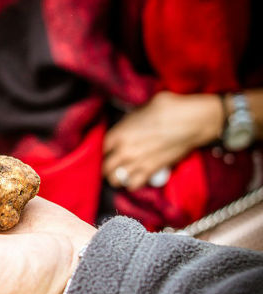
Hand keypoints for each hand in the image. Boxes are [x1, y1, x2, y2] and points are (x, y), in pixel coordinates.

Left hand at [103, 91, 221, 189]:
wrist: (192, 121)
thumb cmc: (169, 108)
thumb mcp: (142, 108)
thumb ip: (130, 121)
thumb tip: (128, 124)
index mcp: (119, 132)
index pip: (101, 148)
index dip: (103, 151)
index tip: (108, 152)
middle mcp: (124, 150)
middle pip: (104, 167)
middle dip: (107, 167)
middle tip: (112, 165)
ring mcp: (136, 162)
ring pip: (115, 179)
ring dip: (117, 177)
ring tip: (121, 174)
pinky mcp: (151, 171)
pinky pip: (133, 185)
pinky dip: (132, 184)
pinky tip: (134, 179)